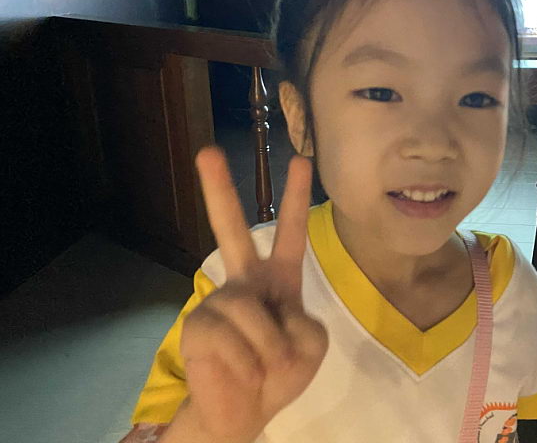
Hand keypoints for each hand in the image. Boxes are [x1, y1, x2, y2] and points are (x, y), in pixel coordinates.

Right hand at [178, 149, 327, 442]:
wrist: (244, 412)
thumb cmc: (280, 373)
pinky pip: (233, 338)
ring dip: (269, 349)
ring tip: (265, 367)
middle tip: (207, 151)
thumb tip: (269, 316)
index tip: (302, 160)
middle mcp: (244, 281)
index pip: (290, 233)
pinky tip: (244, 372)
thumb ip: (303, 322)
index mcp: (278, 280)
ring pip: (250, 311)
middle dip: (218, 190)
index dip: (295, 199)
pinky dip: (250, 363)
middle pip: (231, 230)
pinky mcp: (197, 326)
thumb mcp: (311, 345)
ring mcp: (218, 301)